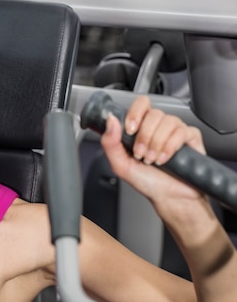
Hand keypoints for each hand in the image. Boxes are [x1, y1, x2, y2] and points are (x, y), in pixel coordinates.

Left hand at [100, 95, 207, 215]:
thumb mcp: (120, 165)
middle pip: (154, 113)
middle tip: (141, 154)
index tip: (130, 130)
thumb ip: (110, 142)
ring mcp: (176, 130)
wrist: (168, 198)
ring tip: (152, 159)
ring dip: (157, 143)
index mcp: (142, 128)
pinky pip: (182, 131)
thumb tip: (110, 119)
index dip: (135, 113)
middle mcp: (159, 126)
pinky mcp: (191, 138)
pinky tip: (165, 159)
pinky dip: (171, 147)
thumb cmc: (147, 181)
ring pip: (168, 121)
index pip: (141, 104)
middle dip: (144, 136)